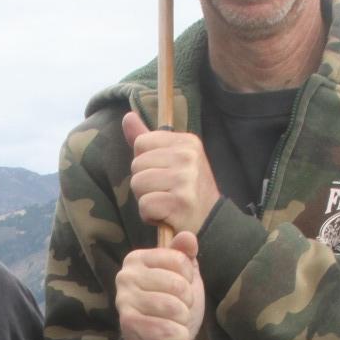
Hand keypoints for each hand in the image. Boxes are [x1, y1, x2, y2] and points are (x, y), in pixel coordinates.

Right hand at [116, 232, 204, 339]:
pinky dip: (177, 338)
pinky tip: (169, 339)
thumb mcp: (184, 280)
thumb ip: (185, 256)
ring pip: (174, 308)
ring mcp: (124, 300)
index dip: (189, 280)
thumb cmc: (172, 311)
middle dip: (186, 304)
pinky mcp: (128, 324)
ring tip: (173, 325)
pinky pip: (167, 329)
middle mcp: (125, 276)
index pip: (180, 260)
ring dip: (182, 322)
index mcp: (137, 259)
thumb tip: (187, 237)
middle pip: (178, 284)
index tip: (180, 291)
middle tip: (177, 312)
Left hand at [123, 110, 221, 235]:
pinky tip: (166, 216)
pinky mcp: (181, 202)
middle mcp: (188, 156)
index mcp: (187, 142)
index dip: (145, 164)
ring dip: (146, 200)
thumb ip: (147, 139)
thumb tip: (127, 116)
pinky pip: (144, 205)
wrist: (211, 223)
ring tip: (165, 204)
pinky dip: (150, 215)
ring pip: (138, 184)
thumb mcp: (172, 160)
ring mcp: (186, 179)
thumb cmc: (186, 192)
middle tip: (165, 193)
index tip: (164, 175)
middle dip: (144, 184)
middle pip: (137, 164)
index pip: (141, 143)